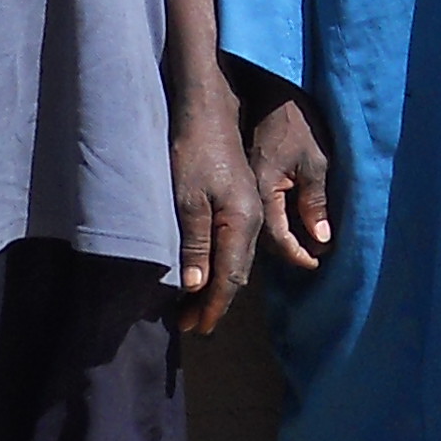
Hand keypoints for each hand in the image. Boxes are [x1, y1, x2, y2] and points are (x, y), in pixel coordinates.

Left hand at [171, 76, 260, 334]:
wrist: (209, 111)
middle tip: (189, 325)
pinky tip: (205, 270)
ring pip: (237, 259)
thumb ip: (195, 243)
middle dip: (214, 302)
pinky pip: (235, 244)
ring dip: (217, 286)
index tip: (196, 328)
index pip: (230, 277)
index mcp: (242, 222)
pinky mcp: (241, 201)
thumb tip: (195, 285)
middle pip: (237, 273)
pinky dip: (220, 264)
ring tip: (193, 306)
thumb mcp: (188, 200)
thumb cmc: (194, 151)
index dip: (213, 306)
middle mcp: (252, 220)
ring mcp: (249, 210)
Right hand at [247, 91, 334, 269]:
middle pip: (266, 239)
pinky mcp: (247, 178)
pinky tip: (292, 220)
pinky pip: (261, 209)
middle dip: (291, 250)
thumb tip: (321, 238)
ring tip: (308, 242)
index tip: (317, 262)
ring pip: (262, 225)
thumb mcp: (315, 161)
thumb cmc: (295, 122)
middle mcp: (248, 195)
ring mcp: (245, 186)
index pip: (279, 240)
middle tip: (316, 255)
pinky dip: (278, 220)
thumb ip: (315, 202)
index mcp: (264, 192)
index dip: (298, 255)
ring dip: (284, 237)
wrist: (267, 89)